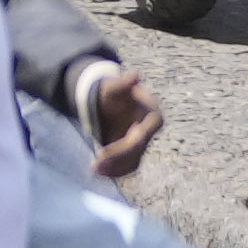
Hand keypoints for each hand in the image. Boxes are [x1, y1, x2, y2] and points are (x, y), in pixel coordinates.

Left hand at [72, 50, 160, 179]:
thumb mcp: (114, 86)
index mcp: (153, 116)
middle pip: (136, 153)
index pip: (139, 138)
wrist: (108, 100)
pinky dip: (116, 171)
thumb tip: (135, 75)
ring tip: (95, 171)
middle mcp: (150, 132)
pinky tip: (100, 172)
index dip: (120, 149)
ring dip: (115, 170)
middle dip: (115, 161)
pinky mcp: (134, 150)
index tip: (100, 154)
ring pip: (133, 162)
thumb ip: (123, 83)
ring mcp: (143, 142)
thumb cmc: (112, 92)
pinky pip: (128, 165)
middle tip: (94, 166)